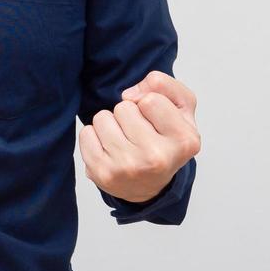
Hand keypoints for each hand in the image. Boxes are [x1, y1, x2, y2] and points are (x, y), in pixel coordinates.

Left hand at [79, 70, 200, 203]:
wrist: (148, 185)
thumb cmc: (165, 140)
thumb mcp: (180, 107)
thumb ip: (164, 85)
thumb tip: (129, 94)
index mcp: (184, 141)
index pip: (151, 99)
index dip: (150, 104)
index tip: (156, 122)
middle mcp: (157, 158)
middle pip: (124, 107)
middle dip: (129, 114)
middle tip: (139, 134)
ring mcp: (128, 168)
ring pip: (102, 118)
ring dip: (111, 124)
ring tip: (125, 142)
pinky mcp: (102, 173)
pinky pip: (86, 133)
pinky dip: (95, 137)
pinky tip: (110, 151)